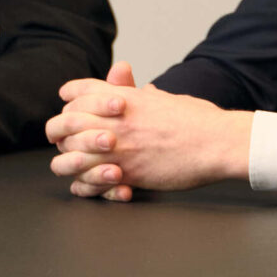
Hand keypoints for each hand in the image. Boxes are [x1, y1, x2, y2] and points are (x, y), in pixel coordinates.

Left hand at [46, 63, 249, 199]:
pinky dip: (83, 185)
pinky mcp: (127, 172)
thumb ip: (147, 96)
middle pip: (66, 122)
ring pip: (70, 154)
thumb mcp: (168, 98)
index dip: (70, 97)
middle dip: (59, 130)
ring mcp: (119, 147)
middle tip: (63, 138)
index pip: (80, 90)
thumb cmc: (199, 120)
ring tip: (70, 163)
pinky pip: (89, 182)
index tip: (69, 105)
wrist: (217, 143)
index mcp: (126, 98)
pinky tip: (85, 185)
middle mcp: (116, 120)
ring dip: (66, 159)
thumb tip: (143, 91)